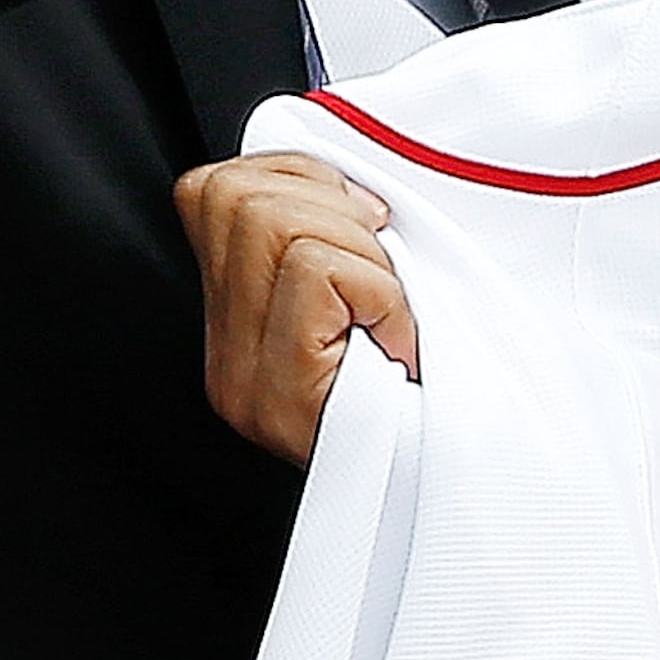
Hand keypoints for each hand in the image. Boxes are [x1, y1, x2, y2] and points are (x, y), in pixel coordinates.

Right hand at [179, 152, 412, 463]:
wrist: (446, 483)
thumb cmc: (425, 385)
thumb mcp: (372, 288)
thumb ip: (334, 231)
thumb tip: (347, 176)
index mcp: (235, 314)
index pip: (213, 190)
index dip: (300, 177)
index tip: (366, 220)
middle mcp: (225, 349)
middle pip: (238, 197)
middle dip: (333, 208)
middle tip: (383, 268)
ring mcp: (242, 376)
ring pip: (275, 225)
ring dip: (360, 251)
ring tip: (388, 307)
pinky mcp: (275, 393)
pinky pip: (316, 270)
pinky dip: (377, 289)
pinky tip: (396, 336)